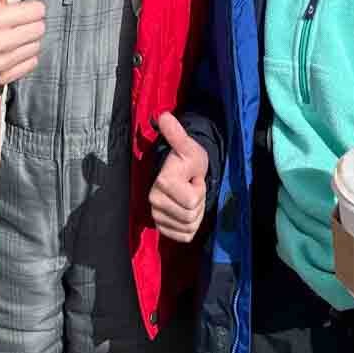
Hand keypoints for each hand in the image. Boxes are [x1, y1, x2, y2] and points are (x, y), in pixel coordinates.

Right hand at [0, 0, 44, 85]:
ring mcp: (0, 63)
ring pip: (37, 47)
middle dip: (31, 23)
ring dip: (29, 40)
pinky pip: (31, 63)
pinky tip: (12, 50)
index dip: (30, 8)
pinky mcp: (2, 78)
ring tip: (13, 36)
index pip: (38, 11)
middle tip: (16, 23)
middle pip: (40, 29)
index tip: (18, 9)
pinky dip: (25, 56)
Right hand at [149, 111, 209, 242]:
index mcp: (162, 183)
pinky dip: (190, 226)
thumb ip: (176, 134)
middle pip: (191, 216)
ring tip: (189, 196)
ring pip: (189, 227)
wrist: (182, 172)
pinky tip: (186, 210)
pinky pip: (184, 236)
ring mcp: (157, 216)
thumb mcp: (188, 146)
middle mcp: (154, 202)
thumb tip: (164, 116)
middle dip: (199, 202)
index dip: (199, 188)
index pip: (192, 201)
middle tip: (192, 187)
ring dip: (196, 213)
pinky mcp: (162, 228)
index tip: (192, 176)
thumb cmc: (188, 159)